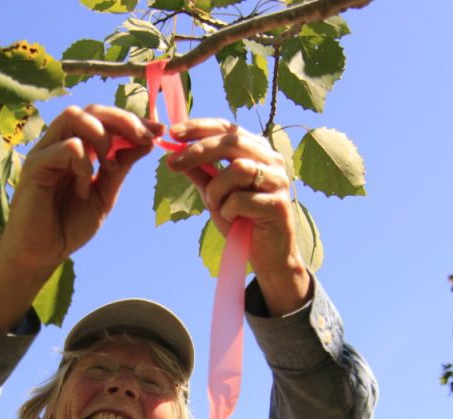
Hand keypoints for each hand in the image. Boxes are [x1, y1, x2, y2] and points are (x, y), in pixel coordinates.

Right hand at [0, 105, 159, 273]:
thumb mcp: (104, 195)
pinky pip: (67, 148)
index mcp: (76, 147)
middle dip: (124, 120)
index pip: (104, 118)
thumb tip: (147, 141)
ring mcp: (45, 152)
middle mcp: (59, 143)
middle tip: (145, 138)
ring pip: (75, 116)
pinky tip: (83, 189)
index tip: (159, 130)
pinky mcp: (35, 167)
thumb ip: (120, 168)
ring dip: (101, 136)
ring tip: (109, 167)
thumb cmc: (68, 226)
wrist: (40, 255)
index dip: (132, 120)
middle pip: (91, 109)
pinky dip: (84, 165)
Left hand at [165, 119, 311, 313]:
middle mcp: (271, 160)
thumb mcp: (214, 194)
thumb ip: (200, 173)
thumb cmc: (242, 222)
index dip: (200, 127)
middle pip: (232, 141)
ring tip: (217, 206)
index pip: (228, 127)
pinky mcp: (279, 204)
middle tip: (173, 163)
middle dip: (198, 150)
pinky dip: (228, 210)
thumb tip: (173, 153)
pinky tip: (233, 219)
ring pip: (238, 169)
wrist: (267, 256)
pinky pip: (242, 199)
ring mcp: (279, 181)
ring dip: (216, 189)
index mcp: (257, 151)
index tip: (173, 133)